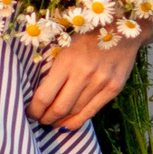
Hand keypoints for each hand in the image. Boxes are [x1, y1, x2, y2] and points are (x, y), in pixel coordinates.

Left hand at [27, 33, 141, 130]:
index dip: (34, 110)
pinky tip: (67, 125)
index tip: (30, 113)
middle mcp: (84, 74)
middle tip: (40, 120)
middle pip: (59, 108)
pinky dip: (78, 121)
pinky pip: (92, 111)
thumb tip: (39, 95)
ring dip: (60, 121)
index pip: (44, 96)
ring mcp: (101, 82)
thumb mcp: (64, 45)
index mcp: (67, 61)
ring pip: (75, 112)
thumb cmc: (87, 35)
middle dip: (46, 118)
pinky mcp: (114, 88)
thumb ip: (54, 69)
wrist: (122, 28)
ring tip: (52, 122)